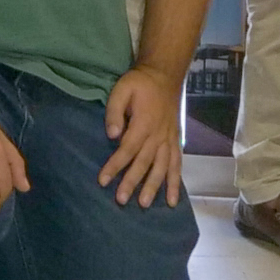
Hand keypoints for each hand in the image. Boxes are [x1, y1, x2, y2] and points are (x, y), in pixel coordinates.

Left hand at [101, 62, 188, 203]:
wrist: (165, 76)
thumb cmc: (140, 83)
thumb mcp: (122, 89)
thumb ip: (115, 111)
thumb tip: (112, 134)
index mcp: (144, 123)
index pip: (127, 149)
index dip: (115, 166)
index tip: (103, 181)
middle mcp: (158, 135)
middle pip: (144, 163)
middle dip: (132, 182)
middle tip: (121, 200)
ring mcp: (169, 140)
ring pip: (162, 167)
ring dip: (153, 187)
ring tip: (144, 204)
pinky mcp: (175, 142)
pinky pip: (177, 165)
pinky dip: (175, 182)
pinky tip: (171, 200)